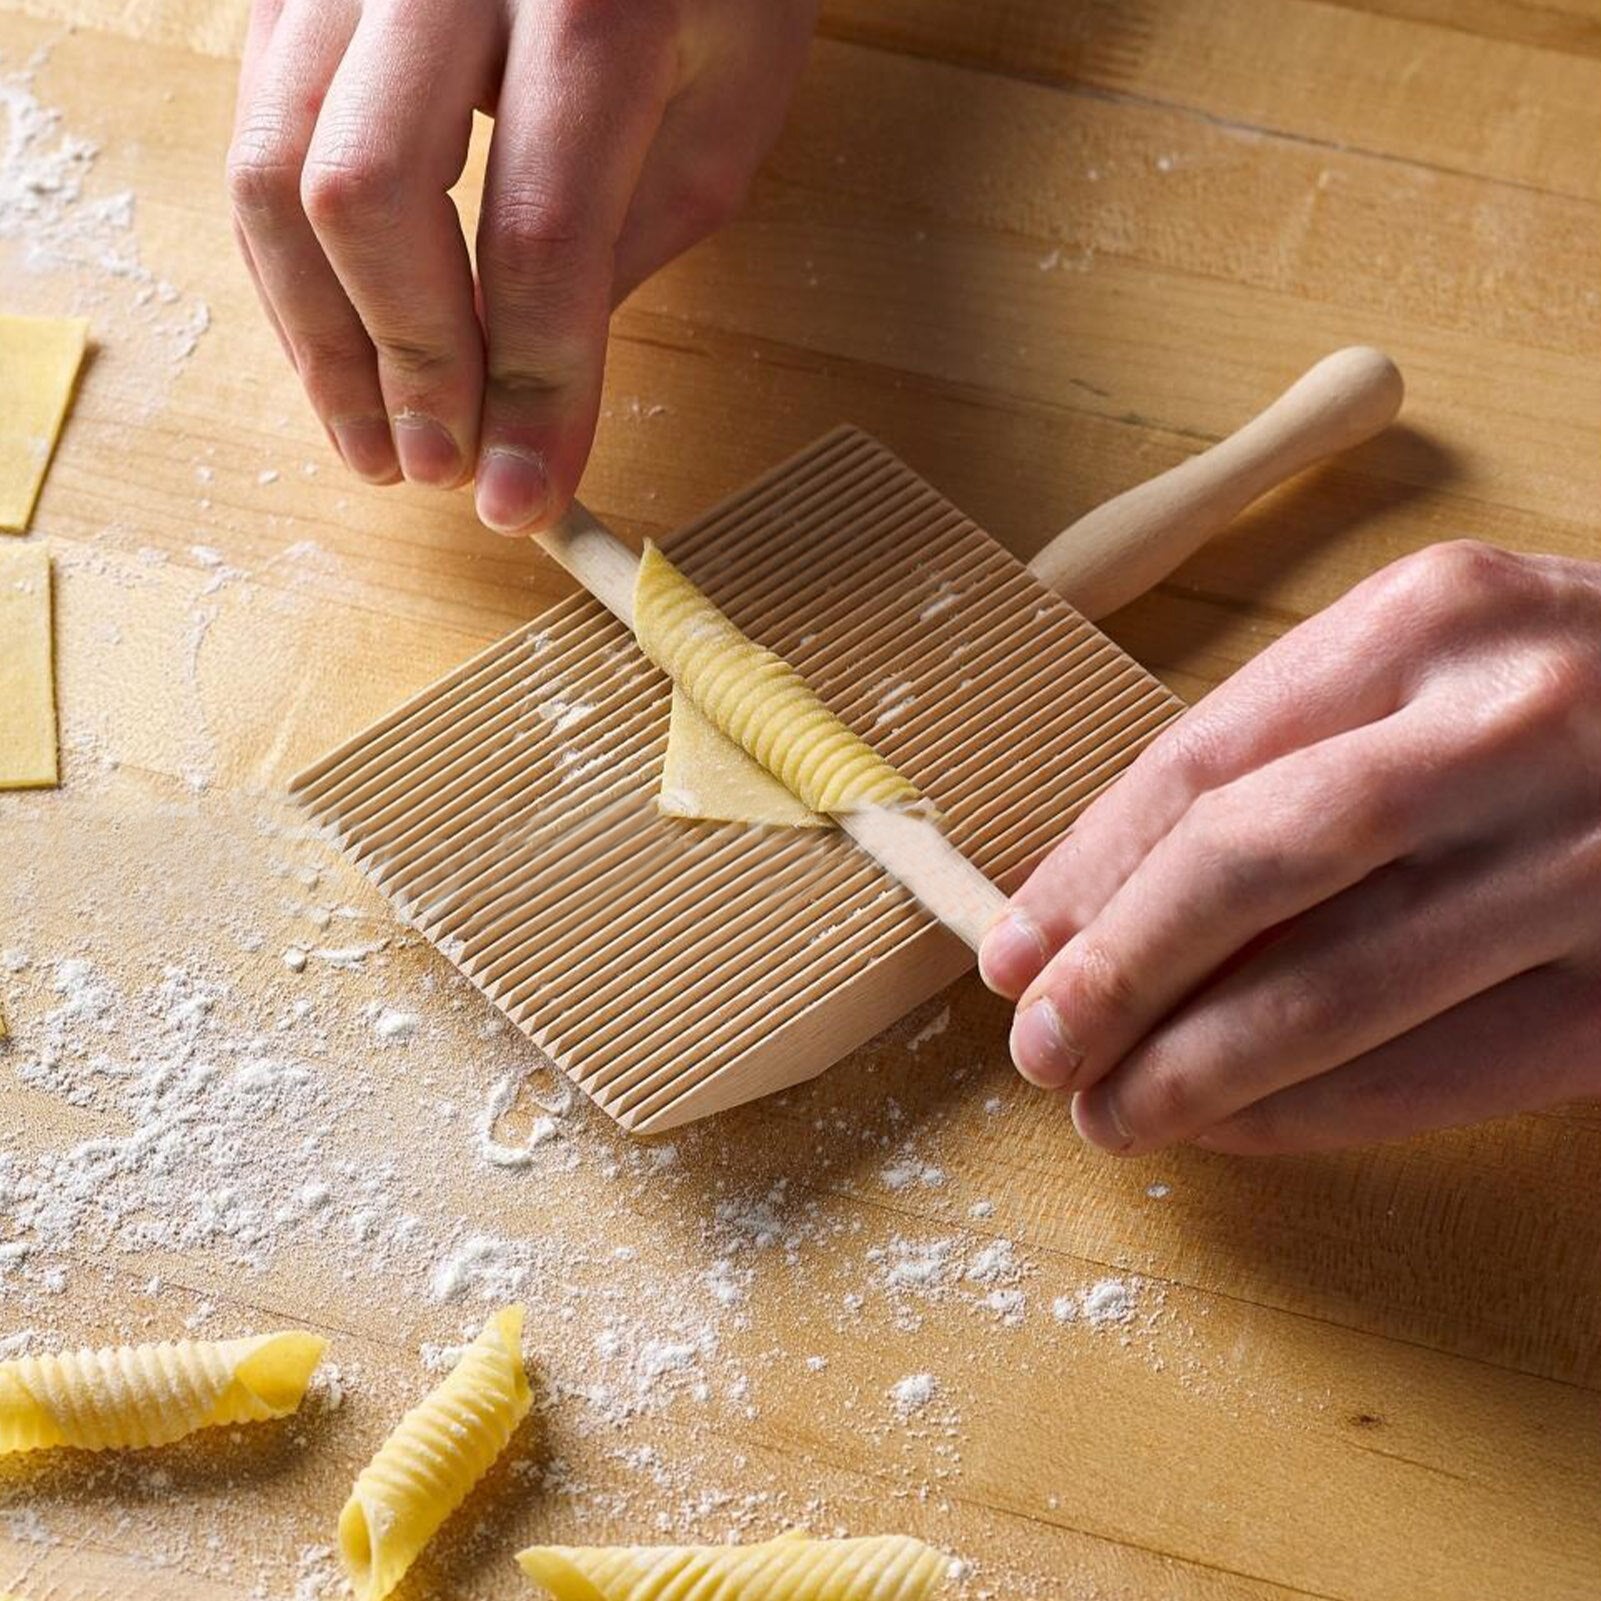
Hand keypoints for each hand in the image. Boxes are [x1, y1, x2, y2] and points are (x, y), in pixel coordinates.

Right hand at [227, 0, 815, 530]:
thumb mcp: (722, 108)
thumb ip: (625, 244)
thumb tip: (529, 403)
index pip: (540, 234)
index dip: (530, 388)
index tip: (524, 496)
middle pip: (366, 194)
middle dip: (405, 366)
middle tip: (443, 471)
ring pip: (274, 169)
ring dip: (321, 340)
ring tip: (377, 446)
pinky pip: (255, 138)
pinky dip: (293, 271)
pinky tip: (343, 348)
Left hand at [979, 541, 1600, 1154]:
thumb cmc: (1580, 695)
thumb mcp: (1442, 662)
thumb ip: (1293, 750)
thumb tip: (1105, 894)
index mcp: (1429, 619)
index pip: (1200, 760)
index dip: (1086, 872)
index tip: (1013, 949)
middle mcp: (1506, 725)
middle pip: (1251, 862)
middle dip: (1118, 970)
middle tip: (1040, 1046)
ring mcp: (1588, 859)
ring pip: (1339, 987)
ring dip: (1200, 1068)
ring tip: (1113, 1114)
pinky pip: (1447, 1068)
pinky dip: (1322, 1113)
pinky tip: (1241, 1133)